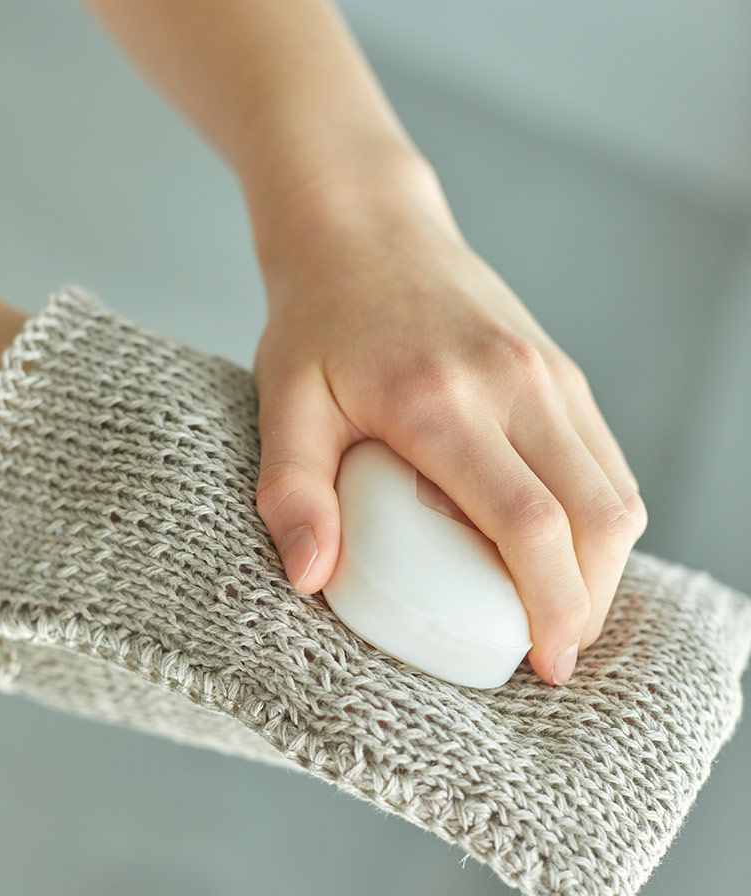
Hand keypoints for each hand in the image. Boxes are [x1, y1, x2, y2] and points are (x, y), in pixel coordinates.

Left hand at [252, 154, 646, 685]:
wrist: (366, 226)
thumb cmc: (320, 319)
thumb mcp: (284, 400)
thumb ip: (294, 489)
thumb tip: (311, 578)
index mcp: (444, 402)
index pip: (530, 523)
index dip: (552, 605)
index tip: (544, 662)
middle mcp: (516, 385)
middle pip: (597, 517)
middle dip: (590, 601)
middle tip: (555, 651)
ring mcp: (549, 373)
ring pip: (617, 490)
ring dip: (605, 564)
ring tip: (564, 609)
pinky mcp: (561, 370)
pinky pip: (606, 459)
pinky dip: (602, 517)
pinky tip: (566, 548)